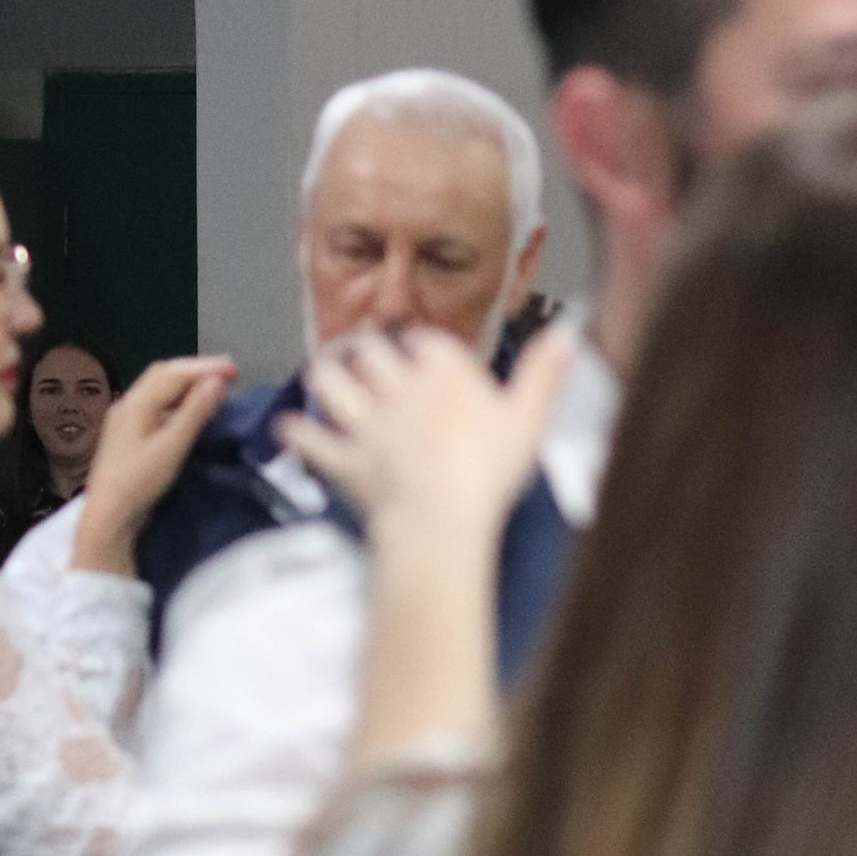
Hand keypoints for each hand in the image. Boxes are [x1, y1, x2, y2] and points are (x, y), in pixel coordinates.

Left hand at [71, 353, 237, 574]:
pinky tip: (190, 411)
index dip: (204, 368)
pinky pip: (155, 407)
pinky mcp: (128, 437)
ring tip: (212, 388)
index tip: (234, 369)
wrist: (108, 518)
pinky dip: (177, 402)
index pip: (173, 374)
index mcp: (135, 404)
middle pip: (163, 376)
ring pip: (158, 391)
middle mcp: (127, 405)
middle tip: (226, 373)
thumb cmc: (138, 484)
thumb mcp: (170, 449)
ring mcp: (125, 421)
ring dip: (186, 384)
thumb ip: (193, 414)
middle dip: (195, 371)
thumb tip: (216, 382)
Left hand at [284, 320, 570, 552]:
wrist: (442, 519)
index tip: (422, 355)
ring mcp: (366, 423)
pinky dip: (298, 435)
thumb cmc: (488, 473)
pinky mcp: (345, 460)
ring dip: (325, 379)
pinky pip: (311, 440)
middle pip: (372, 353)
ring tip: (324, 378)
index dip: (421, 348)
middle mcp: (398, 387)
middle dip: (366, 352)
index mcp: (443, 371)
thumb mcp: (528, 420)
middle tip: (365, 355)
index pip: (425, 342)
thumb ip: (544, 375)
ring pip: (331, 383)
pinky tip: (288, 429)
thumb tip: (567, 336)